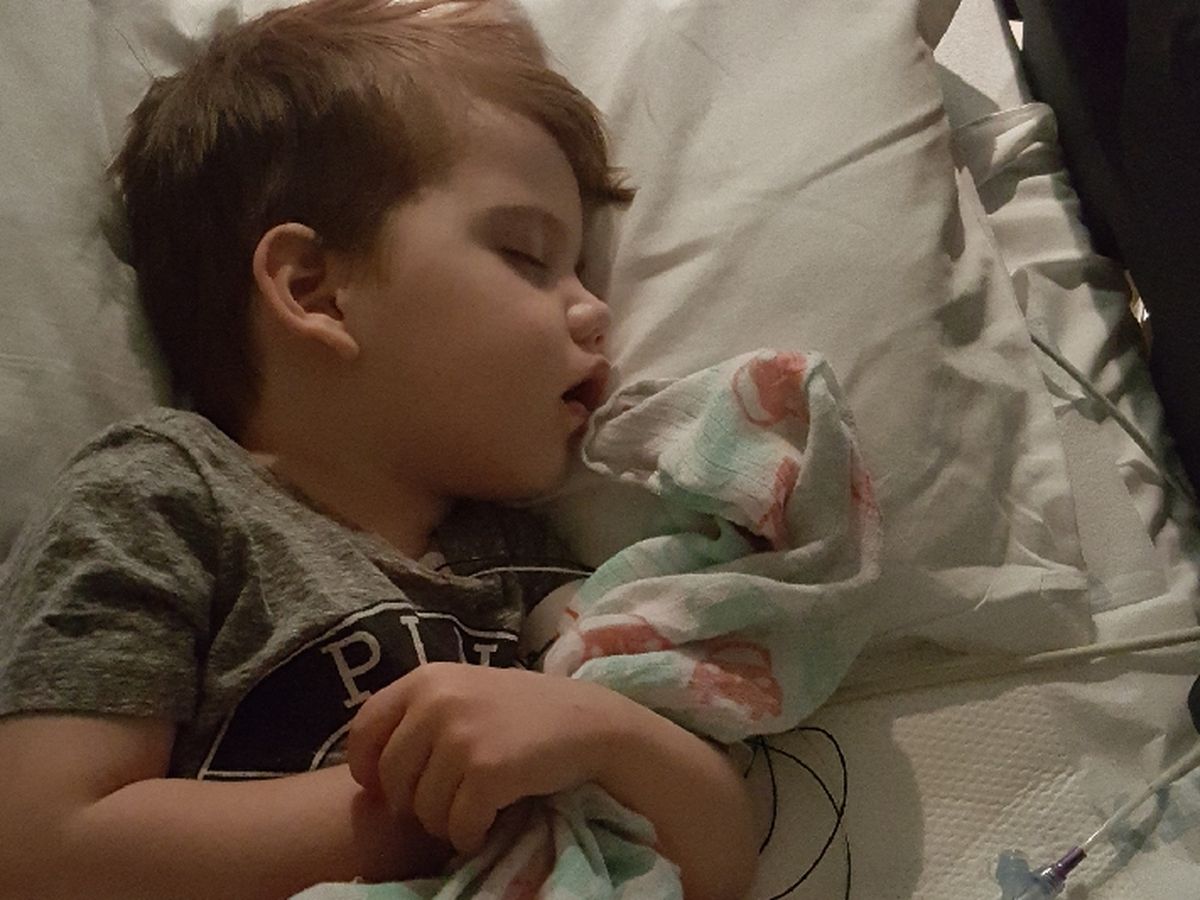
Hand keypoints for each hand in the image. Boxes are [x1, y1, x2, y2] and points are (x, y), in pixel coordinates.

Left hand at [346, 663, 626, 856]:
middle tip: (447, 803)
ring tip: (472, 810)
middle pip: (390, 778)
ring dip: (444, 822)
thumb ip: (421, 714)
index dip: (369, 768)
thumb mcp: (465, 692)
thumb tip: (372, 766)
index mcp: (426, 679)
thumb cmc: (525, 712)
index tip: (388, 788)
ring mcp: (461, 735)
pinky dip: (470, 834)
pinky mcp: (487, 771)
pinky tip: (489, 821)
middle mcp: (437, 701)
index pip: (364, 730)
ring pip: (422, 808)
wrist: (590, 722)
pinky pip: (457, 825)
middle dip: (413, 802)